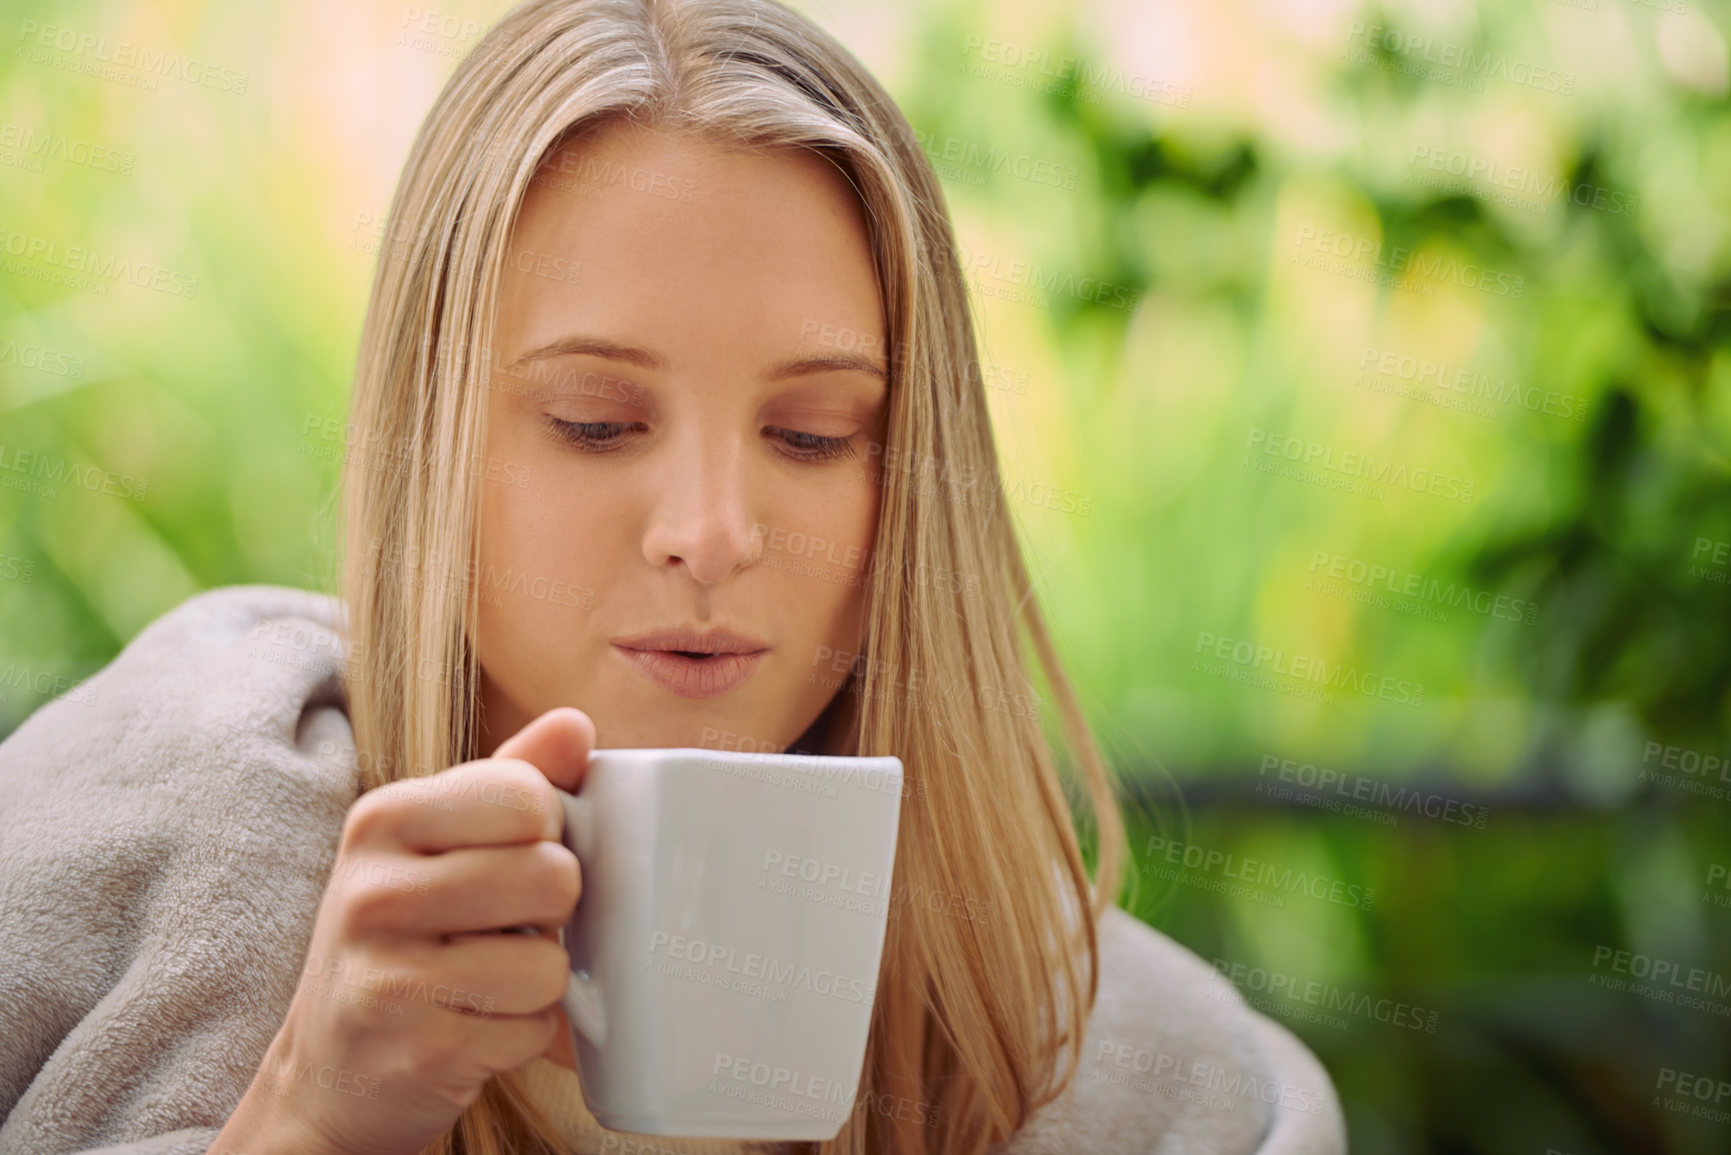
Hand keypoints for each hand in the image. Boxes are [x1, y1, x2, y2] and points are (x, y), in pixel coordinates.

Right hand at [211, 708, 594, 1154]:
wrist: (330, 1071)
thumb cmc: (404, 936)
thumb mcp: (440, 842)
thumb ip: (513, 778)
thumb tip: (575, 723)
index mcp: (383, 819)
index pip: (529, 797)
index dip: (549, 831)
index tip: (515, 854)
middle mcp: (373, 893)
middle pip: (551, 878)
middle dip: (552, 910)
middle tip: (508, 925)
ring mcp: (387, 978)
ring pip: (550, 964)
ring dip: (538, 980)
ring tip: (486, 978)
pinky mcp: (417, 1053)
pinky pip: (533, 1030)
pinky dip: (521, 1033)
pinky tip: (473, 1025)